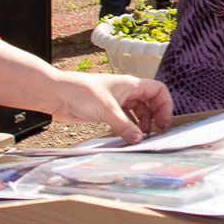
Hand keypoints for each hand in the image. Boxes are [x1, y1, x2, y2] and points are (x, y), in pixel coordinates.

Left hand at [50, 72, 173, 143]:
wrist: (57, 95)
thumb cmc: (80, 91)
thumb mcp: (107, 110)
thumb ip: (124, 126)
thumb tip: (138, 139)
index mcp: (131, 84)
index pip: (158, 91)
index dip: (165, 105)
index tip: (163, 121)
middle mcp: (126, 92)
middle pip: (151, 103)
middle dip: (155, 117)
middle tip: (154, 132)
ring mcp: (117, 102)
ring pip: (138, 113)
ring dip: (142, 124)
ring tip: (140, 136)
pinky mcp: (107, 112)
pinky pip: (125, 120)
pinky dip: (129, 128)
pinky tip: (127, 136)